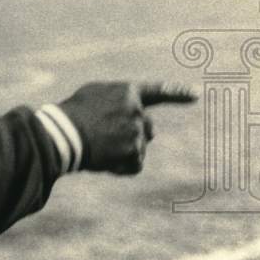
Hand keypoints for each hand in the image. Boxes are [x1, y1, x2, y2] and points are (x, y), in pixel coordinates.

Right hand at [57, 82, 196, 173]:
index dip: (178, 92)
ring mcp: (136, 132)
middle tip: (107, 139)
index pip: (158, 91)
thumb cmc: (72, 113)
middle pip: (147, 128)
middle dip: (133, 136)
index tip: (196, 95)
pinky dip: (121, 168)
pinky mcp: (133, 152)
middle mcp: (137, 111)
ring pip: (138, 148)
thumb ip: (117, 100)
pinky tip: (103, 161)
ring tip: (98, 149)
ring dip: (122, 153)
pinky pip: (134, 165)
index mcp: (127, 92)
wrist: (63, 134)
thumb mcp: (93, 94)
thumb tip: (132, 112)